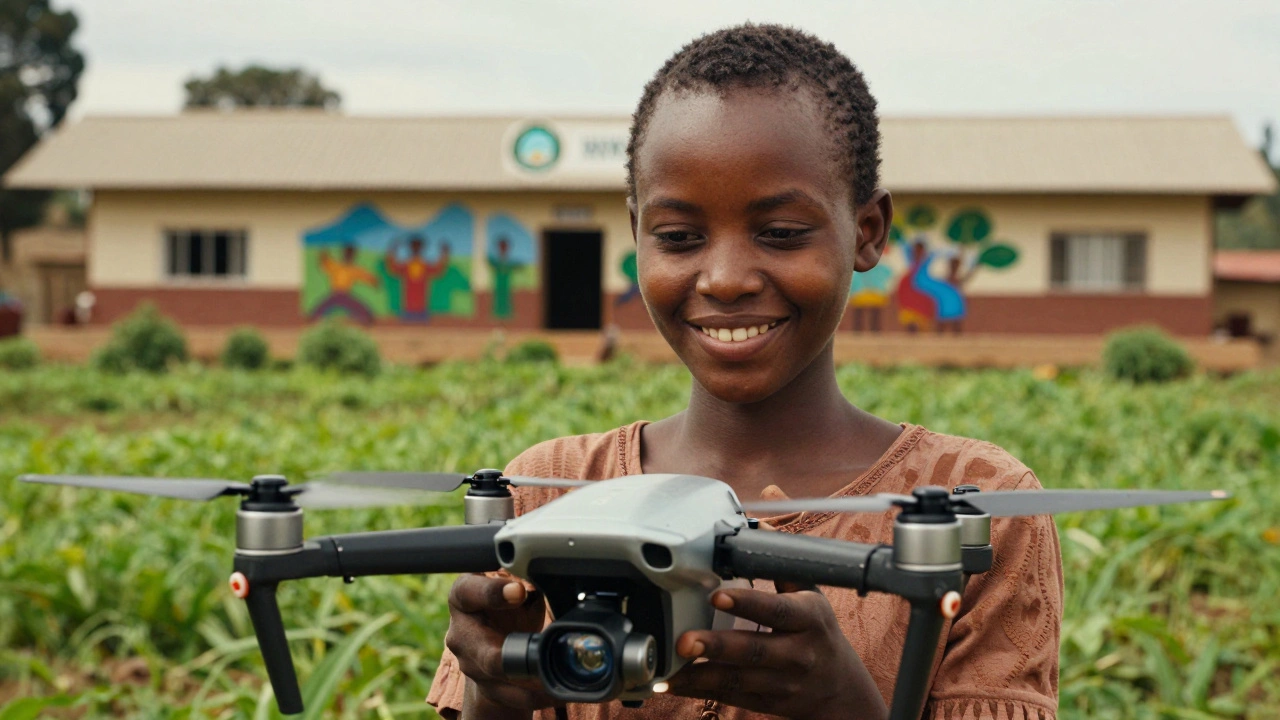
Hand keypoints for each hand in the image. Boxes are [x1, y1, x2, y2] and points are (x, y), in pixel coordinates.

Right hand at [444, 574, 558, 711]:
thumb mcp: (515, 584)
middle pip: (484, 651)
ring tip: (554, 678)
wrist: (495, 635)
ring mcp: (471, 664)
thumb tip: (546, 573)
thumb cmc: (507, 603)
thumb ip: (525, 577)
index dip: (493, 592)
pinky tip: (553, 692)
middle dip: (513, 655)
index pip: (469, 592)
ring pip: (500, 679)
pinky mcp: (486, 687)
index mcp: (463, 597)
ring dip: (530, 682)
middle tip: (537, 651)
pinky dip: (534, 696)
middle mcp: (461, 633)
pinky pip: (510, 696)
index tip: (519, 591)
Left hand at [666, 584, 886, 719]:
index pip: (776, 610)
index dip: (747, 603)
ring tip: (669, 667)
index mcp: (808, 618)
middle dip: (717, 646)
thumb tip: (759, 526)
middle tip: (684, 641)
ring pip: (739, 680)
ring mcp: (783, 682)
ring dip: (701, 675)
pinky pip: (731, 697)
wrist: (839, 688)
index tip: (716, 597)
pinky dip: (700, 691)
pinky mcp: (768, 702)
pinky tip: (673, 683)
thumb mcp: (810, 594)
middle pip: (755, 650)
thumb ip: (782, 564)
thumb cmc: (817, 631)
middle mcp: (798, 653)